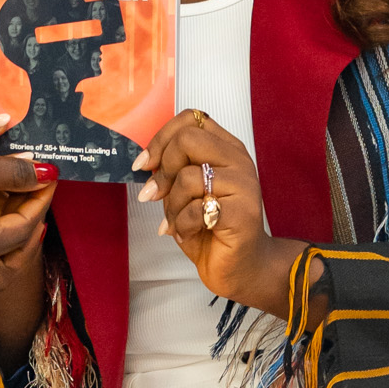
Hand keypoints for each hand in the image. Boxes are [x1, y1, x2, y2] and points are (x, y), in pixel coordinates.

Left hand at [132, 109, 303, 319]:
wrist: (240, 268)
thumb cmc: (210, 228)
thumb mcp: (186, 191)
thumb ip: (173, 169)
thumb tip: (145, 162)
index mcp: (226, 148)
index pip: (190, 119)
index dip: (160, 138)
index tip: (144, 164)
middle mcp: (238, 160)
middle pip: (187, 140)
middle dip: (163, 170)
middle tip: (154, 195)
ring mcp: (244, 185)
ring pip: (188, 177)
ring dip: (172, 206)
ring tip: (178, 222)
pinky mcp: (243, 213)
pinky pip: (196, 209)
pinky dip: (182, 224)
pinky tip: (187, 233)